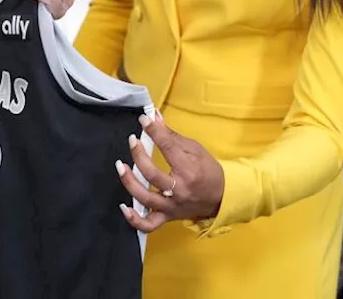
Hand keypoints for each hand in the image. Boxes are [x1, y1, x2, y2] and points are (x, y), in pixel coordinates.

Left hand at [116, 114, 224, 231]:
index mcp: (189, 170)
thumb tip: (154, 118)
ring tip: (120, 166)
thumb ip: (171, 136)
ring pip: (145, 199)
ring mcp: (172, 206)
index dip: (154, 131)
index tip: (144, 120)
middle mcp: (179, 191)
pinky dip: (134, 220)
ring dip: (129, 182)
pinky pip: (148, 225)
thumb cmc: (208, 170)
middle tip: (133, 141)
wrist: (222, 197)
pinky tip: (124, 207)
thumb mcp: (195, 149)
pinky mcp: (167, 217)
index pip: (167, 148)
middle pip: (152, 174)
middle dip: (139, 155)